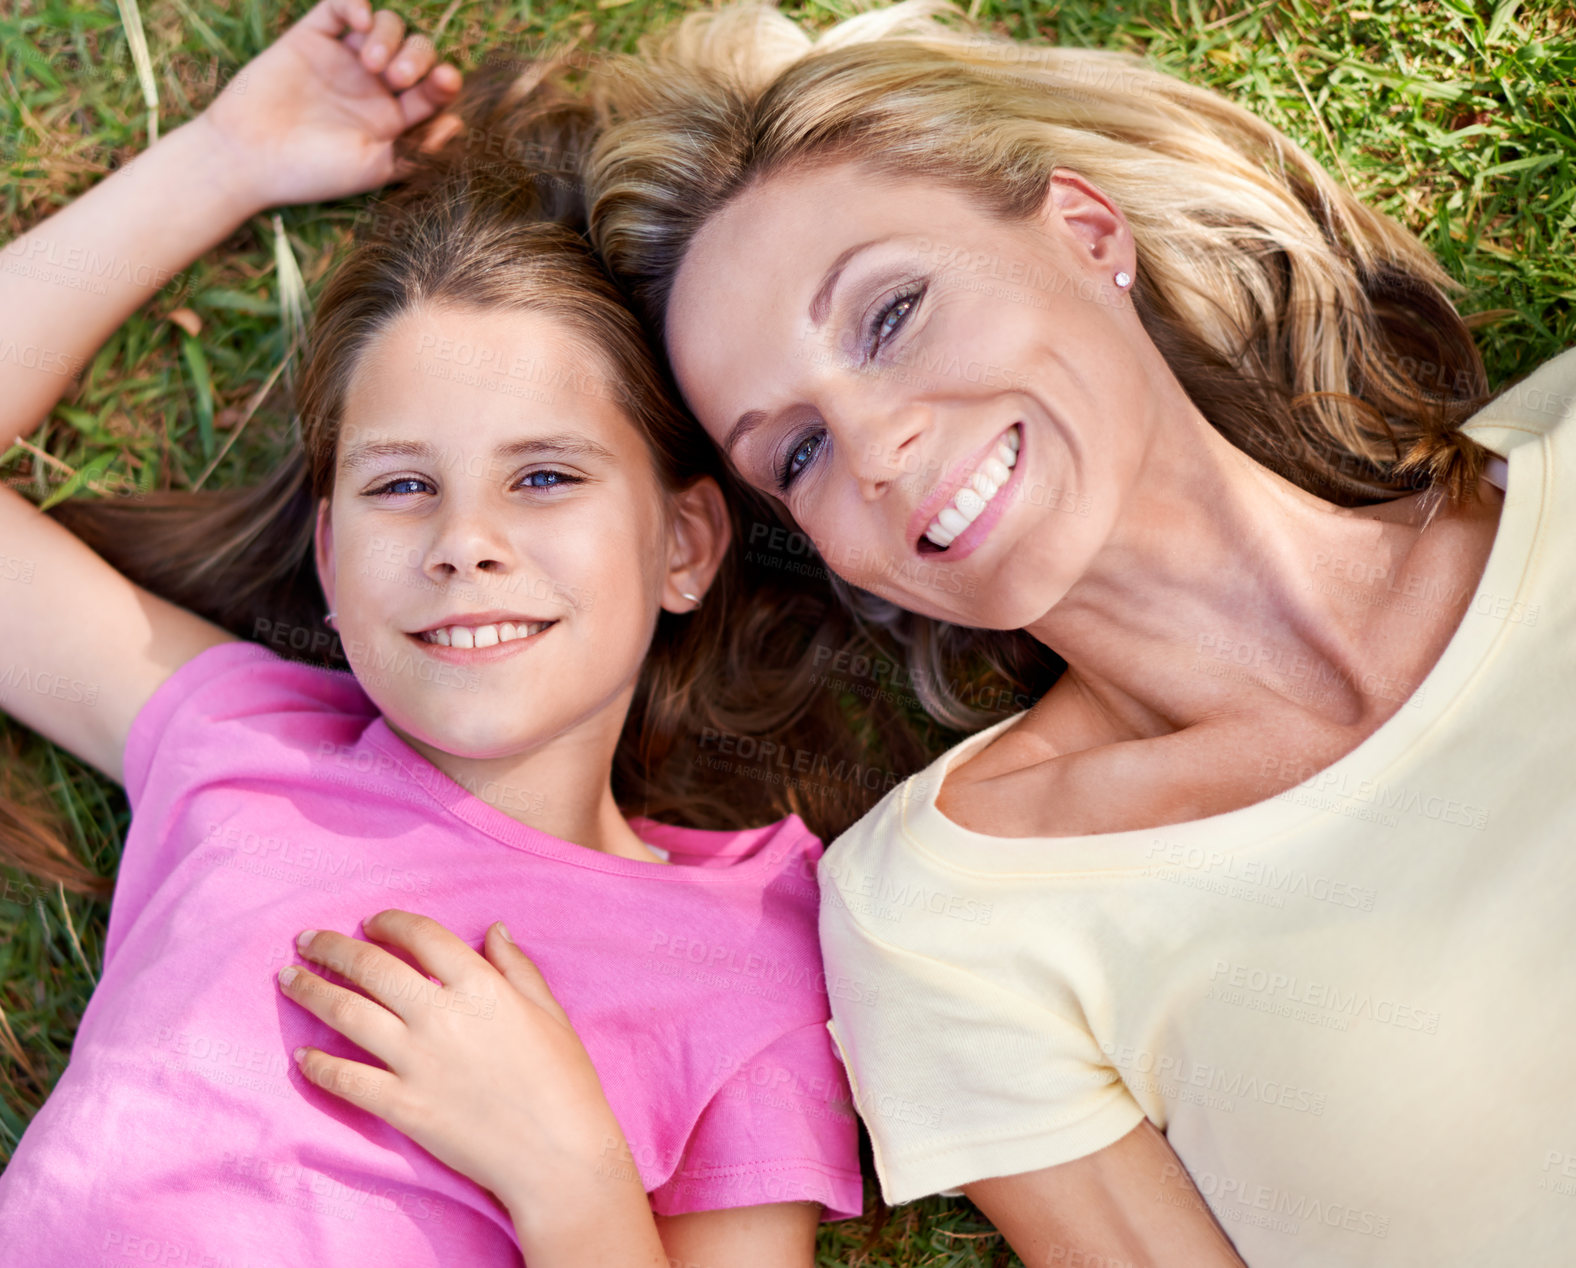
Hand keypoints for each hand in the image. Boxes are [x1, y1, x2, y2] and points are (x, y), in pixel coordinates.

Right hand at [200, 0, 460, 211]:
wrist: (249, 158)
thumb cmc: (312, 172)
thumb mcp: (374, 168)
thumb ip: (418, 150)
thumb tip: (458, 126)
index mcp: (396, 120)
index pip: (435, 91)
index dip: (445, 81)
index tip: (445, 81)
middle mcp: (375, 87)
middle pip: (418, 53)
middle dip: (419, 57)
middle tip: (397, 77)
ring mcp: (345, 59)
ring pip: (389, 26)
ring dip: (392, 36)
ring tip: (373, 63)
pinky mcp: (313, 37)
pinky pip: (341, 6)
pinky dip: (356, 5)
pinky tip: (361, 21)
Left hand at [279, 911, 662, 1259]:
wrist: (558, 1156)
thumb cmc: (564, 1080)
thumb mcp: (549, 1011)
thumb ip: (517, 967)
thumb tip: (494, 929)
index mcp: (482, 986)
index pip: (422, 936)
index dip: (390, 922)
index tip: (371, 922)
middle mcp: (441, 1016)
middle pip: (371, 967)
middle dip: (332, 948)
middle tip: (307, 940)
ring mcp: (416, 1062)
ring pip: (347, 1014)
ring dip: (310, 992)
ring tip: (288, 979)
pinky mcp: (402, 1106)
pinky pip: (347, 1080)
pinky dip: (319, 1067)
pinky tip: (301, 1058)